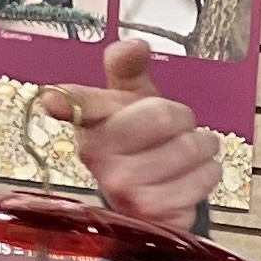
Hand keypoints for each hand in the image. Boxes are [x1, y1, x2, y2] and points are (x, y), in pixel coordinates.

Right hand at [43, 39, 221, 232]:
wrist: (156, 191)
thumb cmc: (142, 139)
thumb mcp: (133, 98)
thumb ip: (129, 67)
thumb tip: (134, 45)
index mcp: (89, 125)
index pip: (78, 105)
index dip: (64, 102)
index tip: (52, 101)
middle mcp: (99, 159)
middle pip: (164, 115)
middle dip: (183, 118)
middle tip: (176, 129)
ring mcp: (126, 191)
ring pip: (191, 147)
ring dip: (201, 147)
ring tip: (185, 154)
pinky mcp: (156, 215)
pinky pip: (204, 178)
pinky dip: (207, 173)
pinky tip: (190, 177)